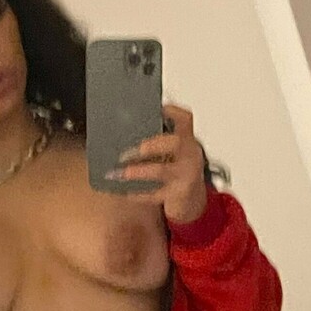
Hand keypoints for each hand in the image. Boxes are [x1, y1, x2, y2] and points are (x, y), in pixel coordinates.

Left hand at [106, 102, 208, 224]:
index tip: (158, 109)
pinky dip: (139, 193)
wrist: (190, 201)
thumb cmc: (176, 172)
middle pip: (174, 143)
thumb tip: (124, 133)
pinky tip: (126, 191)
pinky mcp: (180, 194)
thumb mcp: (172, 153)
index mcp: (187, 140)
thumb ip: (157, 141)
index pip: (185, 120)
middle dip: (148, 145)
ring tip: (119, 173)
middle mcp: (190, 155)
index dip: (172, 112)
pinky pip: (156, 193)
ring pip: (162, 170)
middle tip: (126, 152)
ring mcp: (187, 175)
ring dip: (137, 171)